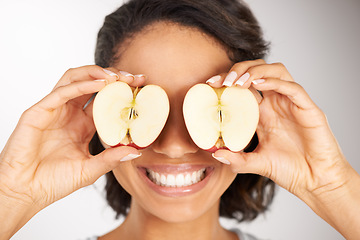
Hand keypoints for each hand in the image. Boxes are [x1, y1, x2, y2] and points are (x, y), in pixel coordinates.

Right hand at [0, 66, 142, 210]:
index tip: (142, 87)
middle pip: (92, 84)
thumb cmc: (53, 182)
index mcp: (82, 124)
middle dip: (114, 77)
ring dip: (97, 74)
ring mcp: (55, 110)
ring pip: (75, 79)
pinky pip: (62, 92)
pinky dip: (81, 85)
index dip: (122, 91)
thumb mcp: (90, 169)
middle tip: (134, 77)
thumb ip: (112, 158)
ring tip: (117, 76)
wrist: (25, 193)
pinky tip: (100, 85)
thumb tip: (137, 151)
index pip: (104, 100)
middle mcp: (70, 113)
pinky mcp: (39, 111)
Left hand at [208, 59, 353, 200]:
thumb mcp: (256, 163)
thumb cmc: (289, 170)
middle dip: (239, 70)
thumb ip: (237, 160)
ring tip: (238, 82)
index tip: (210, 85)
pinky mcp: (307, 108)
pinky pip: (292, 87)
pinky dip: (274, 82)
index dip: (227, 81)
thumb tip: (215, 154)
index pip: (244, 86)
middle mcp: (276, 103)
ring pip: (276, 71)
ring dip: (255, 72)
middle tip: (222, 82)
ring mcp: (292, 104)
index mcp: (263, 112)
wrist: (315, 181)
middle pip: (258, 71)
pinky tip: (257, 85)